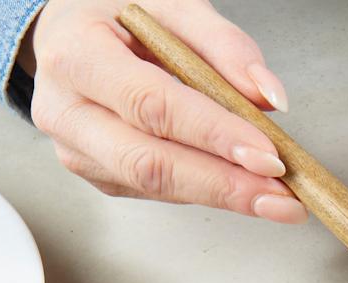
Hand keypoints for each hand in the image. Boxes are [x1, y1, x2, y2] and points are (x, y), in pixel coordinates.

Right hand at [26, 0, 305, 221]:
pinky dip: (203, 189)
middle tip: (281, 196)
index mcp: (76, 56)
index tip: (266, 155)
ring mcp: (77, 149)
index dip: (212, 134)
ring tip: (276, 198)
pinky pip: (155, 189)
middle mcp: (66, 111)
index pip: (151, 104)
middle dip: (223, 184)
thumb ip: (223, 43)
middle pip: (149, 162)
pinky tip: (239, 187)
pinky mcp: (97, 172)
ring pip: (154, 184)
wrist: (67, 30)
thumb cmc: (115, 12)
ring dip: (222, 195)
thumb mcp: (170, 2)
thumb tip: (267, 96)